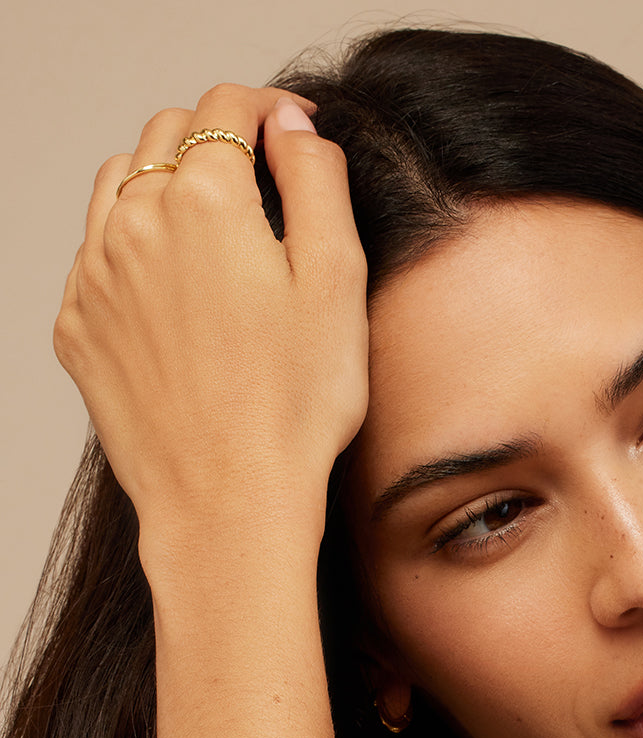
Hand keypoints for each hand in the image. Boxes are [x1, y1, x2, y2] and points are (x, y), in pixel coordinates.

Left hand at [53, 85, 366, 563]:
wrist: (227, 502)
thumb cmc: (294, 406)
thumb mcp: (339, 281)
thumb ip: (318, 181)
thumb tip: (294, 127)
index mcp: (204, 199)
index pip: (228, 107)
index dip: (269, 108)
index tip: (294, 132)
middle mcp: (134, 222)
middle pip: (166, 134)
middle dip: (215, 137)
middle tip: (260, 174)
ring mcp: (96, 276)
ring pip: (120, 184)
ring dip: (164, 180)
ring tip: (211, 222)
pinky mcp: (80, 327)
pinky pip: (95, 253)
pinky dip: (132, 243)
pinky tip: (173, 285)